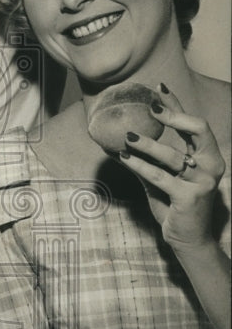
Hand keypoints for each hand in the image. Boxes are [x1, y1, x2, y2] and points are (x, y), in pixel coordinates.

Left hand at [119, 85, 225, 252]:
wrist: (187, 239)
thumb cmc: (173, 206)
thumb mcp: (159, 180)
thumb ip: (147, 161)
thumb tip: (117, 142)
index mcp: (207, 156)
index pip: (193, 124)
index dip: (177, 105)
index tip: (158, 88)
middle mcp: (211, 165)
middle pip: (199, 129)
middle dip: (175, 114)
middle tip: (151, 107)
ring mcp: (203, 181)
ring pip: (172, 155)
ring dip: (148, 144)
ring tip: (127, 136)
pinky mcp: (190, 196)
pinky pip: (160, 177)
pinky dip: (140, 166)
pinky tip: (124, 158)